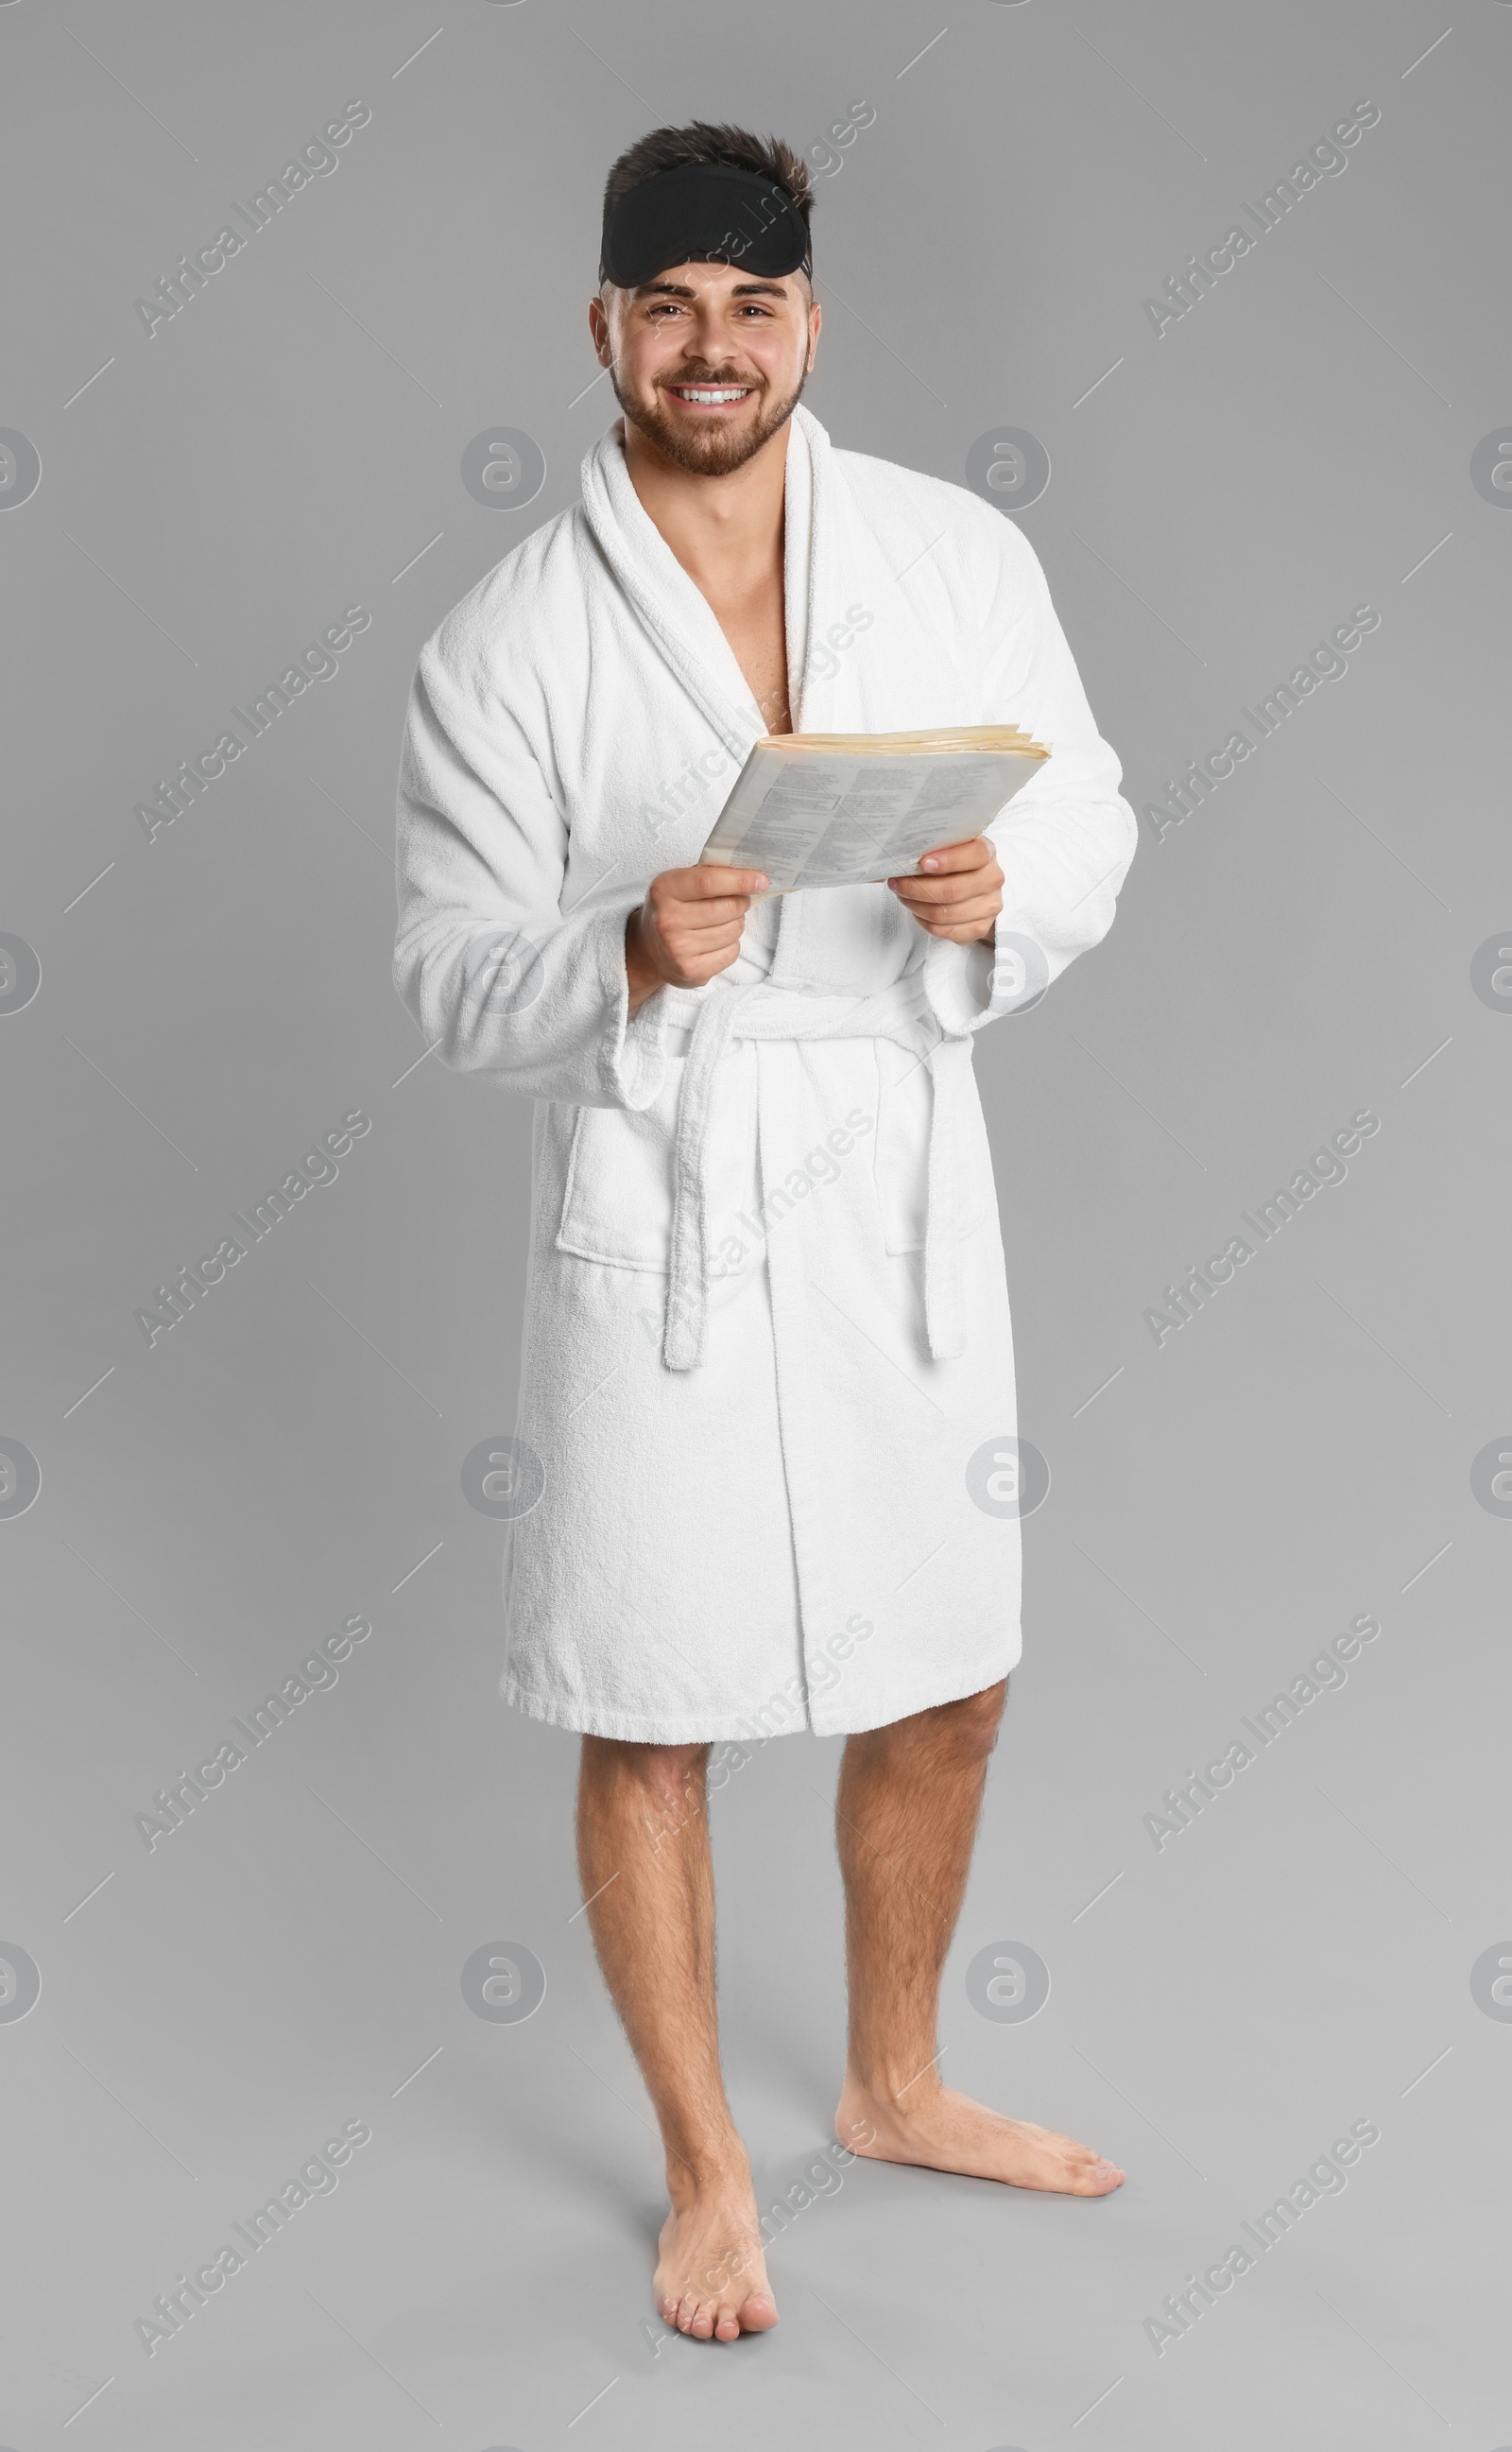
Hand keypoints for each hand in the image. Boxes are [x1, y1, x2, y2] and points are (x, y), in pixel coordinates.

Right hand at [625, 865, 767, 1014]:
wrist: (647, 950)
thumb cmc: (671, 909)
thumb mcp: (679, 884)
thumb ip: (710, 875)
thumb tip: (752, 876)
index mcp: (664, 890)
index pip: (709, 882)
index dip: (740, 880)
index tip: (761, 880)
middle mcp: (668, 921)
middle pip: (728, 908)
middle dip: (741, 902)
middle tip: (738, 901)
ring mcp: (678, 949)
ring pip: (733, 931)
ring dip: (736, 924)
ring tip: (721, 923)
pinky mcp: (691, 971)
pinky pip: (731, 953)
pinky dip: (731, 945)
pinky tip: (715, 942)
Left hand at [887, 833, 1002, 943]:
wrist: (977, 889)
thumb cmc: (957, 865)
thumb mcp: (951, 849)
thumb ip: (936, 849)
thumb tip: (905, 854)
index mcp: (987, 853)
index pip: (975, 855)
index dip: (949, 860)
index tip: (923, 863)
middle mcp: (992, 879)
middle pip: (953, 890)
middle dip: (918, 888)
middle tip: (898, 883)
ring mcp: (989, 906)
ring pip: (945, 914)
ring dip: (916, 906)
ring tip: (903, 896)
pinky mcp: (980, 927)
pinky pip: (946, 931)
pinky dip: (925, 922)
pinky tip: (917, 911)